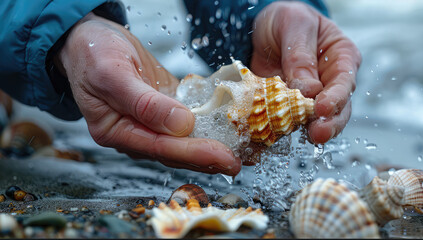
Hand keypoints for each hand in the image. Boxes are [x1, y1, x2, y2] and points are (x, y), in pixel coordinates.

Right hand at [56, 13, 240, 175]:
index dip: (194, 153)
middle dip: (208, 157)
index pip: (161, 147)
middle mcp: (135, 132)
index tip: (222, 156)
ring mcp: (151, 123)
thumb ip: (144, 103)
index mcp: (116, 131)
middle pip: (176, 150)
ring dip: (211, 145)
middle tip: (237, 162)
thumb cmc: (92, 53)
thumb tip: (180, 125)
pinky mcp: (164, 109)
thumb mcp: (112, 74)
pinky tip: (227, 129)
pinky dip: (208, 126)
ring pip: (184, 140)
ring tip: (239, 151)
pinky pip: (188, 122)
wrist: (89, 38)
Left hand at [251, 2, 360, 143]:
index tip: (322, 108)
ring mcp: (313, 97)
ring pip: (320, 120)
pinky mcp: (293, 107)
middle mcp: (332, 81)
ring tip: (306, 138)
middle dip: (330, 122)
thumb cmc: (287, 19)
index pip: (344, 81)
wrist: (263, 28)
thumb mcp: (294, 25)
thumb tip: (309, 89)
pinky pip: (294, 122)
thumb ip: (300, 55)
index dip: (336, 98)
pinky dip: (288, 130)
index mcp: (341, 56)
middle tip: (318, 133)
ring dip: (313, 130)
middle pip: (340, 107)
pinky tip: (281, 135)